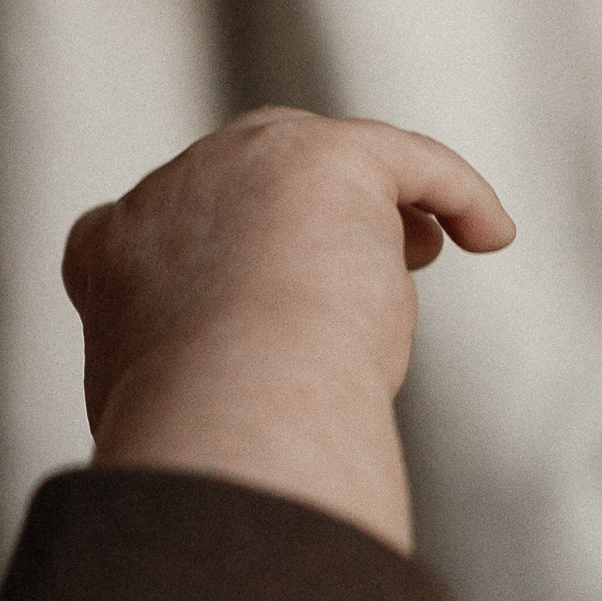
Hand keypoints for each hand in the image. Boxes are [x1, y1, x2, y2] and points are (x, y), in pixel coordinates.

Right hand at [62, 110, 512, 553]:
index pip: (137, 222)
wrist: (232, 415)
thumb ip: (178, 389)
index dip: (194, 250)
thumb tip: (224, 432)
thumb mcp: (154, 412)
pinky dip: (454, 191)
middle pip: (238, 177)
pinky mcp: (322, 157)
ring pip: (314, 157)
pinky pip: (405, 160)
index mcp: (109, 252)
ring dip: (365, 202)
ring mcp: (241, 163)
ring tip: (418, 251)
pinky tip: (492, 234)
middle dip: (283, 217)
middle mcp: (168, 191)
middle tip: (335, 269)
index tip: (231, 290)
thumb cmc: (199, 444)